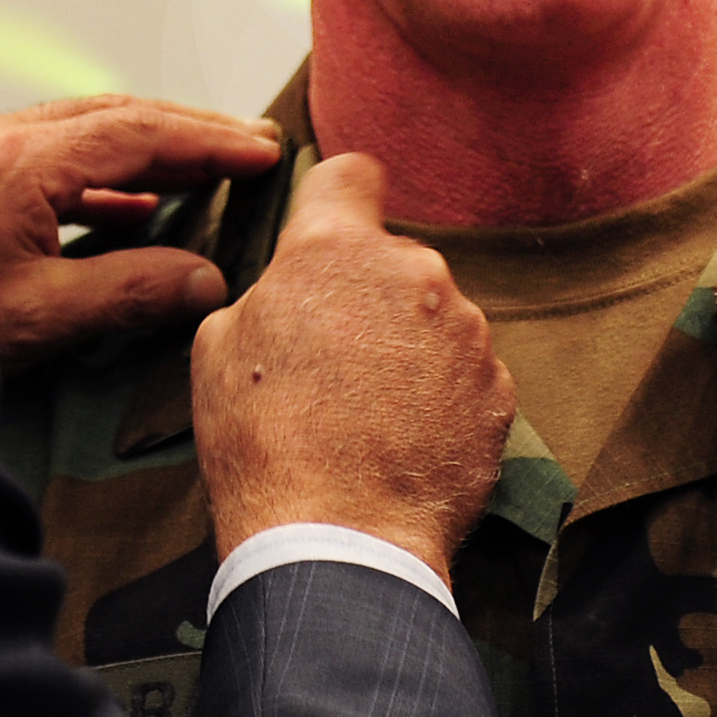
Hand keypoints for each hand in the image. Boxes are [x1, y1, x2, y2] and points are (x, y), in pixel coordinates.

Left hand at [0, 95, 281, 378]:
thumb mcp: (39, 315)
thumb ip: (129, 291)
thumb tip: (204, 279)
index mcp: (18, 161)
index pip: (139, 132)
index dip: (209, 141)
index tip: (263, 151)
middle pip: (110, 117)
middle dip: (185, 132)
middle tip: (246, 146)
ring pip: (72, 133)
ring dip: (140, 151)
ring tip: (199, 174)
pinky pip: (38, 160)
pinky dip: (92, 177)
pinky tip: (122, 209)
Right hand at [190, 155, 515, 583]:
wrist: (337, 541)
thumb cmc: (263, 445)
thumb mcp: (217, 351)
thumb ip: (264, 295)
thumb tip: (284, 295)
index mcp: (335, 249)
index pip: (351, 174)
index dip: (337, 198)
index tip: (333, 227)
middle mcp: (415, 273)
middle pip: (392, 260)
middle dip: (366, 295)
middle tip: (331, 360)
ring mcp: (467, 332)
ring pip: (434, 318)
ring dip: (408, 348)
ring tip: (368, 414)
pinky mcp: (499, 390)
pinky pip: (466, 374)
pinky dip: (441, 397)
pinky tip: (404, 440)